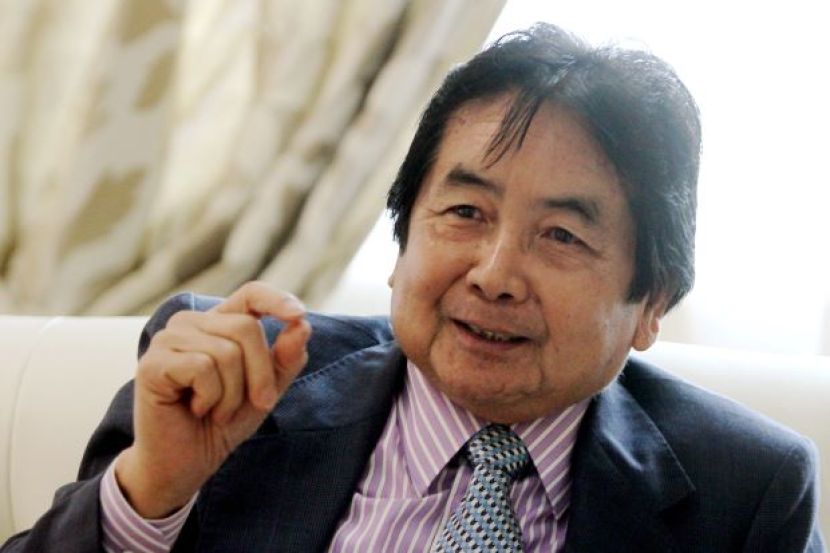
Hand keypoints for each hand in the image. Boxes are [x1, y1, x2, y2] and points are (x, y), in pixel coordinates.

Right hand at [115, 282, 310, 517]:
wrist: (186, 465)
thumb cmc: (224, 423)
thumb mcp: (266, 389)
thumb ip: (286, 358)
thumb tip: (302, 325)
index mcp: (219, 322)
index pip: (250, 293)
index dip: (276, 299)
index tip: (298, 314)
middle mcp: (191, 322)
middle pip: (246, 327)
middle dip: (260, 374)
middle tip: (253, 403)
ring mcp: (168, 339)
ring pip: (226, 352)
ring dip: (232, 394)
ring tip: (216, 409)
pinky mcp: (152, 363)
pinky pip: (202, 369)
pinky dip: (211, 398)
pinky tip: (195, 409)